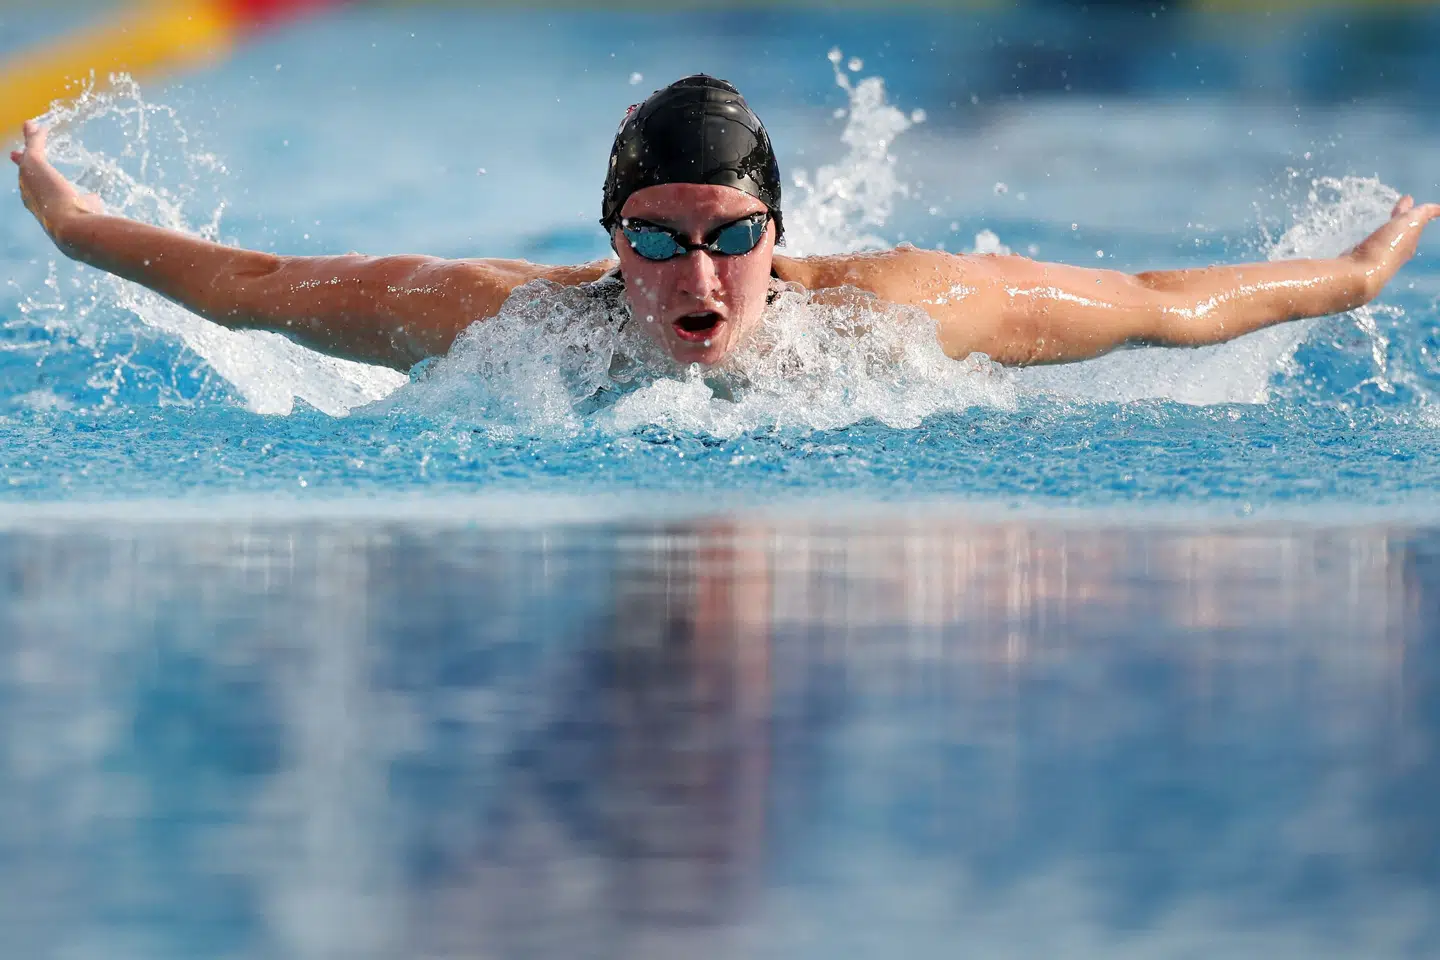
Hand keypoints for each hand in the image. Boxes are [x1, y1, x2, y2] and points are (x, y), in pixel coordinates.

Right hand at [10, 120, 103, 246]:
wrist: (72, 226)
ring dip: (31, 142)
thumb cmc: (81, 225)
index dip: (34, 184)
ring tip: (31, 129)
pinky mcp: (33, 164)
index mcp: (41, 209)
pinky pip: (33, 145)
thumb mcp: (85, 213)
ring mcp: (28, 178)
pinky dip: (36, 135)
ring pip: (28, 156)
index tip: (34, 179)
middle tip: (17, 154)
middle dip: (22, 162)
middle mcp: (29, 195)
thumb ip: (87, 204)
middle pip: (24, 173)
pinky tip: (39, 126)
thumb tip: (92, 198)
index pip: (35, 193)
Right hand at [1346, 194, 1439, 300]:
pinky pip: (1368, 246)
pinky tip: (1363, 238)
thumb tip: (1439, 209)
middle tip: (1396, 208)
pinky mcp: (1359, 263)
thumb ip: (1423, 213)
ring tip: (1380, 221)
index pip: (1413, 225)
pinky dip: (1369, 238)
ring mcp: (1376, 259)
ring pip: (1384, 239)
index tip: (1407, 199)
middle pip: (1399, 233)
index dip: (1412, 212)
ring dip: (1384, 229)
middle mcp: (1396, 253)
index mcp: (1409, 243)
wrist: (1361, 273)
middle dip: (1399, 220)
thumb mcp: (1410, 223)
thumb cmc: (1388, 246)